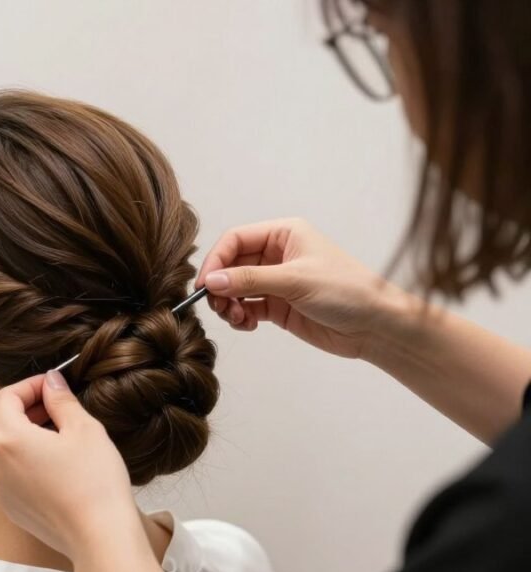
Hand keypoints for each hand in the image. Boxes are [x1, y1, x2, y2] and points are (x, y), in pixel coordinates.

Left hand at [0, 371, 142, 561]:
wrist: (99, 538)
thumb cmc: (95, 482)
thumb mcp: (84, 429)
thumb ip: (61, 399)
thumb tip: (50, 381)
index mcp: (8, 439)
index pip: (6, 397)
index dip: (29, 385)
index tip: (52, 386)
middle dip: (22, 410)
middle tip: (53, 409)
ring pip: (0, 451)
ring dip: (21, 436)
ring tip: (56, 437)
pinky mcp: (10, 508)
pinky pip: (7, 475)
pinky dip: (22, 462)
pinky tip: (53, 466)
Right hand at [197, 217, 403, 359]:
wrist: (377, 326)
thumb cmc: (349, 291)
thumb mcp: (296, 281)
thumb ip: (250, 280)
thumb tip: (211, 282)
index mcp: (284, 234)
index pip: (235, 240)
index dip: (216, 261)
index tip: (204, 285)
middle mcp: (277, 254)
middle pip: (231, 265)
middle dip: (220, 286)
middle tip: (218, 306)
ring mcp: (276, 281)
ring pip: (235, 288)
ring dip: (228, 304)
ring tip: (236, 319)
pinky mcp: (278, 306)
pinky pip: (246, 307)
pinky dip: (239, 317)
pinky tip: (247, 325)